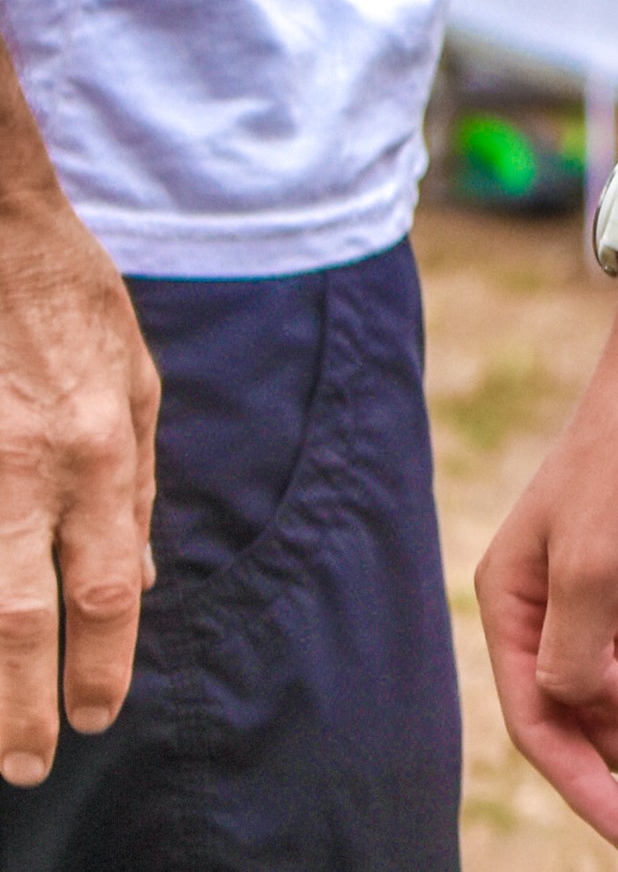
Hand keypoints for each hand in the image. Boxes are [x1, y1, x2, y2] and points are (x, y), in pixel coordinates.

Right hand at [0, 181, 158, 785]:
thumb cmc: (71, 304)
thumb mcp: (135, 382)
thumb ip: (136, 485)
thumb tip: (141, 576)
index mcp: (97, 451)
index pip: (105, 588)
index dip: (103, 665)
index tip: (96, 716)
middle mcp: (28, 472)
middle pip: (22, 618)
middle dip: (23, 706)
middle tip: (25, 767)